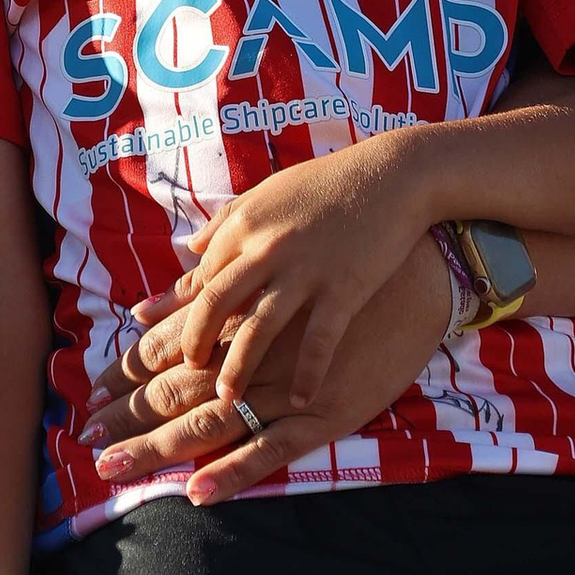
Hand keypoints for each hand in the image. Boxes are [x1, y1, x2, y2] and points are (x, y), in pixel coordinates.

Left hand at [173, 135, 430, 404]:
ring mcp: (305, 271)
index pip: (202, 277)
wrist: (394, 175)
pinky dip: (307, 375)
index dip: (189, 311)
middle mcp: (266, 248)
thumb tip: (189, 247)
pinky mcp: (343, 289)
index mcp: (244, 223)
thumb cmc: (328, 182)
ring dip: (237, 369)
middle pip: (214, 304)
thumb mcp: (268, 191)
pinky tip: (299, 400)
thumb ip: (227, 220)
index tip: (180, 339)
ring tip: (226, 400)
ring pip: (257, 330)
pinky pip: (318, 342)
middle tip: (189, 372)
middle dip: (195, 343)